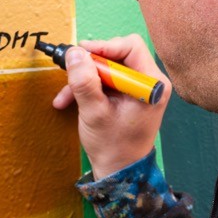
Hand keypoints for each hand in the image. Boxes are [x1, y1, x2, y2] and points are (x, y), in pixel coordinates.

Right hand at [52, 35, 170, 179]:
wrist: (118, 170)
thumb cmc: (113, 146)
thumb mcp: (94, 113)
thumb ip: (84, 82)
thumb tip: (75, 53)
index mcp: (151, 84)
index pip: (131, 47)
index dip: (104, 47)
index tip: (81, 54)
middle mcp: (149, 82)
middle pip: (118, 54)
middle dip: (91, 65)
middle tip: (72, 73)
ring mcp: (138, 88)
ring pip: (108, 67)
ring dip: (84, 78)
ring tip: (65, 95)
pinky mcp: (128, 94)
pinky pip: (106, 80)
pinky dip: (87, 87)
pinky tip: (68, 100)